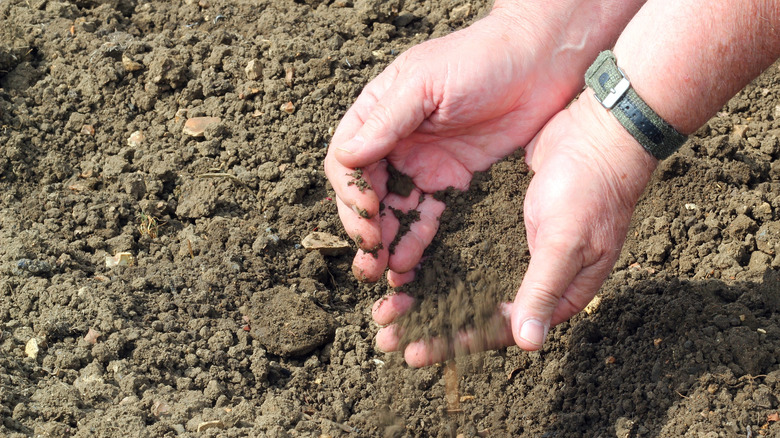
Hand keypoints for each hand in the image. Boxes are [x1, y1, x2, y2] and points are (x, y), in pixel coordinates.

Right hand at [323, 8, 592, 283]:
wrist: (540, 64)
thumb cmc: (480, 58)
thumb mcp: (426, 83)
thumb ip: (387, 122)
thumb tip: (347, 157)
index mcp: (378, 113)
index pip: (346, 161)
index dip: (351, 192)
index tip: (369, 213)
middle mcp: (393, 140)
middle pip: (365, 192)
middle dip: (364, 227)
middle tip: (369, 259)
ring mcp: (421, 161)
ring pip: (392, 209)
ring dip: (385, 240)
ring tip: (383, 273)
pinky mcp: (450, 178)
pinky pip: (425, 214)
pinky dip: (415, 238)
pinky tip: (408, 262)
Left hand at [373, 91, 657, 365]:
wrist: (600, 133)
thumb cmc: (592, 188)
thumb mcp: (567, 240)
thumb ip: (543, 289)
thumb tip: (528, 343)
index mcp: (555, 294)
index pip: (497, 331)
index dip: (453, 344)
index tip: (411, 352)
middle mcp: (531, 280)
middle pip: (473, 313)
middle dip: (428, 325)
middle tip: (384, 335)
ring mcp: (514, 253)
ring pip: (462, 283)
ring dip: (425, 294)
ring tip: (386, 304)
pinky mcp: (500, 226)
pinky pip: (461, 251)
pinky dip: (433, 259)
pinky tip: (404, 263)